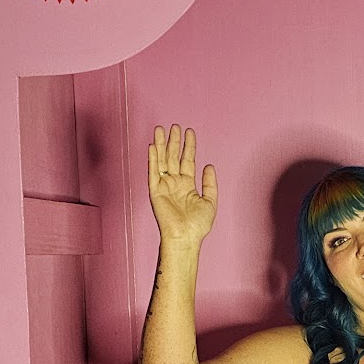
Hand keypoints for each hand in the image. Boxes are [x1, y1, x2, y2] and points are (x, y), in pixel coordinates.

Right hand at [148, 122, 217, 246]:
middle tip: (175, 126)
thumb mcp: (210, 201)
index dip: (189, 146)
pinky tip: (153, 145)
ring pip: (162, 160)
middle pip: (173, 157)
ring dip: (161, 144)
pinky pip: (153, 171)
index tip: (189, 131)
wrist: (185, 237)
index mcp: (187, 185)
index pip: (187, 160)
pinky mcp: (155, 191)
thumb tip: (209, 165)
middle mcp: (174, 183)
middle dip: (174, 141)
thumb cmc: (197, 226)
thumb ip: (210, 183)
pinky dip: (153, 158)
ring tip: (161, 129)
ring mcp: (164, 186)